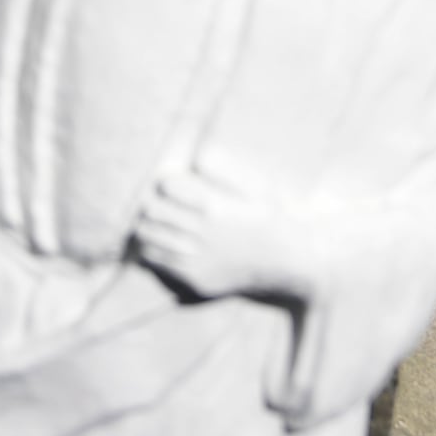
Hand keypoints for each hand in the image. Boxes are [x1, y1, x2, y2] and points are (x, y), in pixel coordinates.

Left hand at [135, 163, 317, 300]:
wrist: (288, 263)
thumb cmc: (271, 219)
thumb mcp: (255, 186)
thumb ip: (224, 169)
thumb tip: (196, 156)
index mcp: (214, 205)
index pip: (166, 187)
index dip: (165, 183)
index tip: (169, 185)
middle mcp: (203, 232)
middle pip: (152, 212)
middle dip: (152, 205)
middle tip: (157, 205)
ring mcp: (197, 258)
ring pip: (149, 237)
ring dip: (148, 227)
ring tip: (154, 224)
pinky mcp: (195, 278)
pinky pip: (157, 262)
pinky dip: (151, 250)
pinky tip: (159, 245)